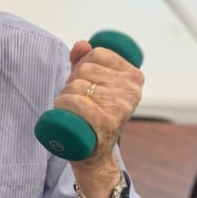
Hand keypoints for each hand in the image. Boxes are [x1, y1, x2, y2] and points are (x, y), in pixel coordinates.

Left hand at [55, 40, 143, 197]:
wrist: (92, 153)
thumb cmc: (92, 114)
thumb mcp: (91, 84)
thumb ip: (86, 61)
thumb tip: (81, 44)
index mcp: (133, 77)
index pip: (97, 54)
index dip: (81, 66)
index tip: (83, 82)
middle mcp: (132, 92)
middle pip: (85, 69)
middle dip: (71, 82)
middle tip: (74, 100)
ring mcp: (121, 108)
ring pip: (78, 86)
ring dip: (64, 96)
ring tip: (71, 111)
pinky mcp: (107, 124)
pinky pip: (79, 103)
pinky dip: (65, 105)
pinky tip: (63, 111)